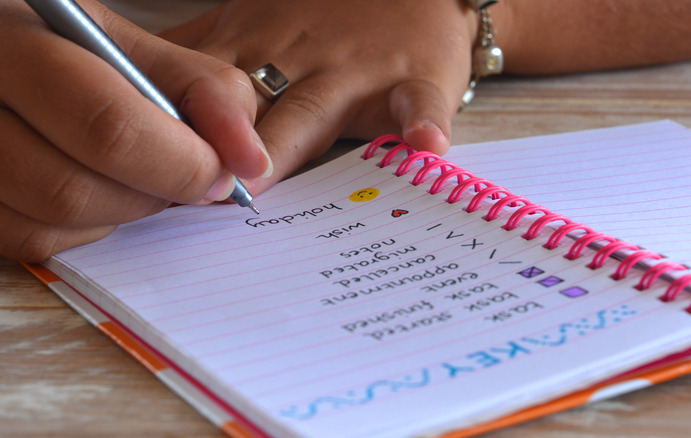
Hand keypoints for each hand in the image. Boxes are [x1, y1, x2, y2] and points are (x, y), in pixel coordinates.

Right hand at [0, 0, 270, 260]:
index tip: (223, 173)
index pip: (109, 127)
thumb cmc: (75, 48)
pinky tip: (98, 189)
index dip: (181, 164)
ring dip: (121, 212)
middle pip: (72, 189)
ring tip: (137, 175)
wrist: (2, 55)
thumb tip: (252, 162)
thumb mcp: (137, 46)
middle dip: (153, 194)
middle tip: (186, 179)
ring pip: (50, 224)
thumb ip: (205, 92)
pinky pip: (31, 241)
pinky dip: (84, 227)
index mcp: (19, 42)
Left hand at [161, 0, 476, 193]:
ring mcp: (353, 73)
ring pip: (312, 110)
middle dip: (205, 149)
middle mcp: (294, 64)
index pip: (195, 97)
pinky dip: (419, 123)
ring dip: (284, 141)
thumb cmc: (327, 14)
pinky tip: (422, 146)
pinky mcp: (413, 78)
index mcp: (249, 51)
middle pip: (241, 110)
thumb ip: (197, 55)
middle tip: (171, 192)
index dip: (162, 132)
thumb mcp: (249, 21)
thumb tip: (130, 87)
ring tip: (257, 180)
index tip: (127, 169)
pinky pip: (417, 102)